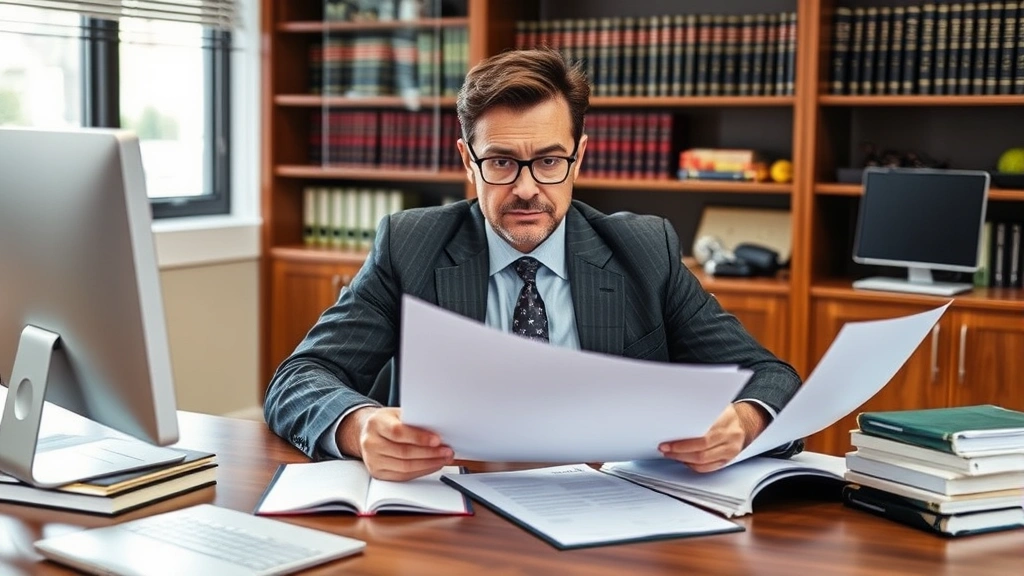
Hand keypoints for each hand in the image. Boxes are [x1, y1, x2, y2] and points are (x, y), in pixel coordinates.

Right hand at [337, 407, 453, 480]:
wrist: (368, 433)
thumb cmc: (387, 422)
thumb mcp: (398, 414)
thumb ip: (413, 420)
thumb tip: (438, 429)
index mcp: (376, 423)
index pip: (398, 432)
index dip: (419, 438)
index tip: (437, 440)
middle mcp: (371, 443)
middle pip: (403, 452)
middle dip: (429, 453)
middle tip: (446, 451)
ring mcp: (372, 460)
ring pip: (404, 467)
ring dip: (428, 464)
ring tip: (443, 459)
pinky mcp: (378, 473)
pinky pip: (403, 476)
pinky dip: (421, 472)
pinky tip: (432, 466)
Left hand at [658, 402, 768, 472]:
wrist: (746, 421)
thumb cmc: (726, 413)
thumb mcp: (716, 406)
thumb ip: (698, 412)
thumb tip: (674, 417)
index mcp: (726, 421)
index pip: (702, 438)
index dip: (682, 443)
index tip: (667, 442)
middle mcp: (730, 438)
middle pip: (701, 452)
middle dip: (678, 452)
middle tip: (665, 448)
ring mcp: (730, 451)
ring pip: (703, 462)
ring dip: (683, 460)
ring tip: (670, 454)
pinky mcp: (727, 460)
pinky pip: (708, 468)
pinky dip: (693, 465)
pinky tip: (684, 460)